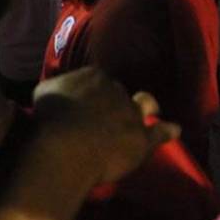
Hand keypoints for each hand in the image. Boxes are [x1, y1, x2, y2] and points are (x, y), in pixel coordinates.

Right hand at [31, 67, 180, 185]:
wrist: (66, 144)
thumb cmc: (50, 116)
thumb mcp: (45, 90)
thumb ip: (58, 86)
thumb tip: (59, 88)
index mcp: (94, 76)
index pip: (99, 79)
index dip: (94, 92)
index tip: (87, 102)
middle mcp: (117, 90)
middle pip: (120, 92)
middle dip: (115, 101)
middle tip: (105, 116)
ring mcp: (132, 114)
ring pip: (147, 104)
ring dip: (148, 106)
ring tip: (148, 112)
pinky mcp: (142, 138)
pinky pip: (161, 132)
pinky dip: (169, 130)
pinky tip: (174, 130)